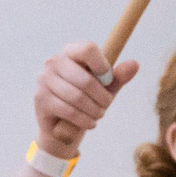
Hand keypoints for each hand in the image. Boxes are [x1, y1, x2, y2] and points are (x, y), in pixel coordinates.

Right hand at [33, 42, 139, 159]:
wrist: (62, 127)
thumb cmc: (86, 101)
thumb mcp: (105, 89)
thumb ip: (118, 77)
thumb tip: (135, 64)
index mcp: (71, 52)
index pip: (88, 49)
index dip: (102, 66)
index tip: (108, 80)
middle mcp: (54, 62)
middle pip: (85, 78)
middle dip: (101, 97)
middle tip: (106, 105)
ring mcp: (45, 79)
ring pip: (77, 97)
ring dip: (94, 110)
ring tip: (98, 115)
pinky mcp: (41, 98)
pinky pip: (68, 110)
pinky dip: (84, 120)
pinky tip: (90, 123)